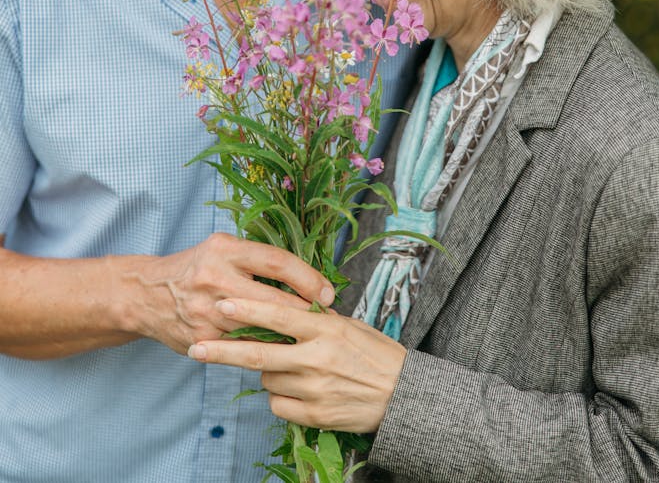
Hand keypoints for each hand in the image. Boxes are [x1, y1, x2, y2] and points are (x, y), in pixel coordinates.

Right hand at [124, 234, 334, 354]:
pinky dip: (262, 349)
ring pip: (260, 328)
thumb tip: (306, 276)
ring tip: (311, 339)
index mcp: (225, 249)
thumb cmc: (197, 267)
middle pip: (272, 299)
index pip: (276, 262)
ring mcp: (206, 311)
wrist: (147, 294)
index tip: (328, 292)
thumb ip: (257, 259)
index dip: (307, 278)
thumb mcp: (223, 248)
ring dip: (287, 335)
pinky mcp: (201, 340)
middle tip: (329, 321)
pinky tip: (281, 352)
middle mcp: (215, 277)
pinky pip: (241, 347)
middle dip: (305, 312)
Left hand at [188, 296, 406, 433]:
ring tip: (292, 368)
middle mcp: (316, 358)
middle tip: (196, 347)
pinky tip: (299, 391)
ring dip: (268, 372)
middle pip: (258, 354)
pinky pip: (278, 405)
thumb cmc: (375, 353)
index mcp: (325, 329)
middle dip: (222, 350)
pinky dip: (280, 397)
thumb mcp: (348, 326)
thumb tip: (282, 308)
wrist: (403, 395)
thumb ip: (315, 320)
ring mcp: (314, 389)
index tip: (222, 304)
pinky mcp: (314, 415)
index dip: (248, 309)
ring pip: (267, 380)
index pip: (279, 315)